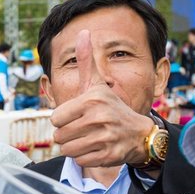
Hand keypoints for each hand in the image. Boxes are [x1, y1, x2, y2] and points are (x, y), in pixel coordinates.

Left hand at [49, 29, 154, 168]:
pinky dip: (85, 157)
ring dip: (74, 147)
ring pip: (68, 150)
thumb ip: (87, 62)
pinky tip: (96, 149)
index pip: (55, 118)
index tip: (77, 116)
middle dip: (68, 135)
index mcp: (92, 99)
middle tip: (84, 129)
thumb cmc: (111, 107)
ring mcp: (104, 138)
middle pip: (60, 136)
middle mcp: (99, 117)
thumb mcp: (98, 84)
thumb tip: (83, 32)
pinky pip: (80, 161)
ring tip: (88, 139)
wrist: (138, 133)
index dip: (63, 120)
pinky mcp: (108, 155)